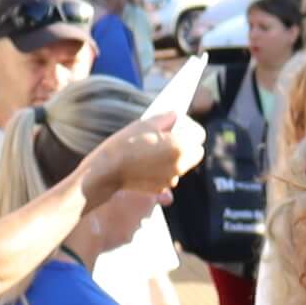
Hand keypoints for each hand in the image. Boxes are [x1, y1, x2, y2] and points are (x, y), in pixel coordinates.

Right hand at [77, 111, 203, 206]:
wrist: (106, 172)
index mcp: (181, 146)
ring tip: (153, 150)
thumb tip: (176, 117)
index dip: (188, 127)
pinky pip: (169, 175)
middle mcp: (181, 165)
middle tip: (167, 137)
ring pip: (183, 164)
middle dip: (185, 143)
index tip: (176, 125)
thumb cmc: (124, 144)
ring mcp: (172, 179)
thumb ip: (167, 118)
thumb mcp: (146, 123)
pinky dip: (163, 169)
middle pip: (195, 151)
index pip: (199, 134)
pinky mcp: (161, 188)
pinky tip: (146, 163)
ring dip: (175, 157)